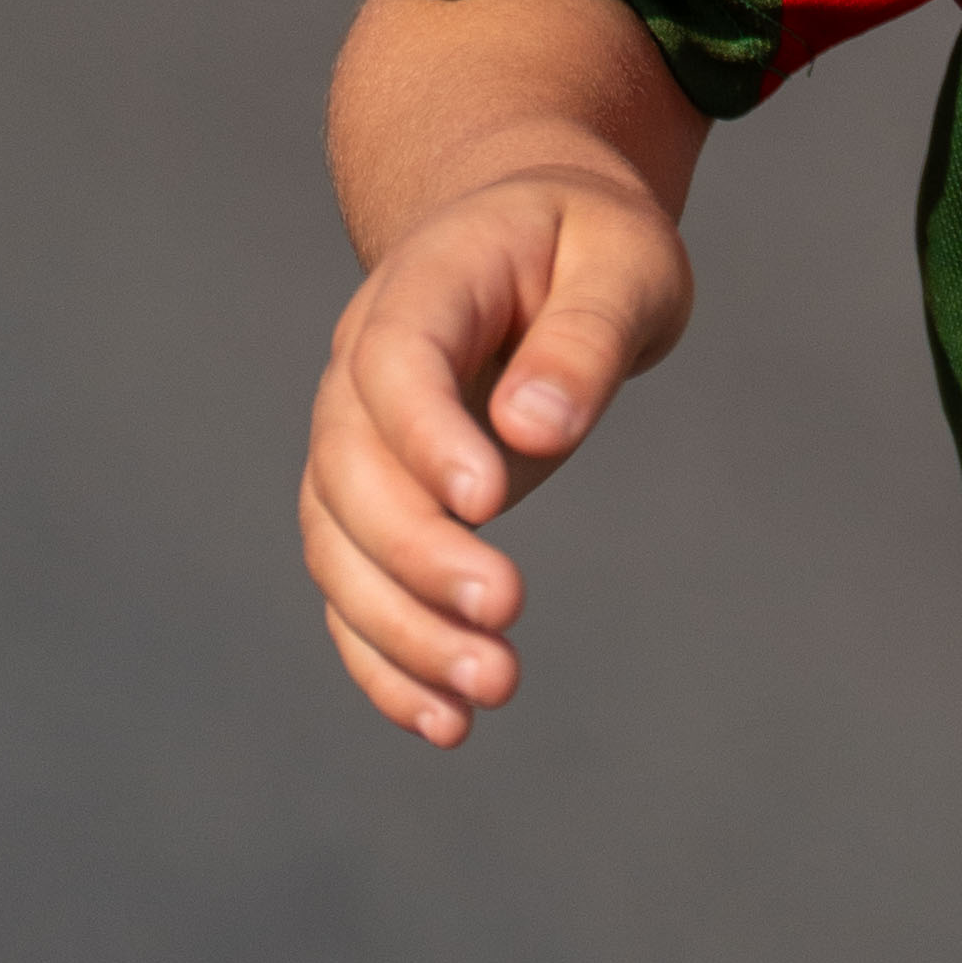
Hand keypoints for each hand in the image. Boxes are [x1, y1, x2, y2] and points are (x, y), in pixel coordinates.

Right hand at [299, 162, 692, 746]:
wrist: (530, 239)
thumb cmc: (586, 245)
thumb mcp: (622, 260)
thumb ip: (584, 337)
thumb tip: (534, 429)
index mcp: (421, 287)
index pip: (394, 364)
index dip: (425, 436)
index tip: (488, 503)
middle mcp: (362, 372)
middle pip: (350, 473)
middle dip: (416, 555)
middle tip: (505, 612)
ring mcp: (358, 444)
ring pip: (340, 548)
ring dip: (400, 629)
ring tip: (489, 691)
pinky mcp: (376, 509)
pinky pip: (354, 590)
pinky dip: (384, 661)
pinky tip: (444, 723)